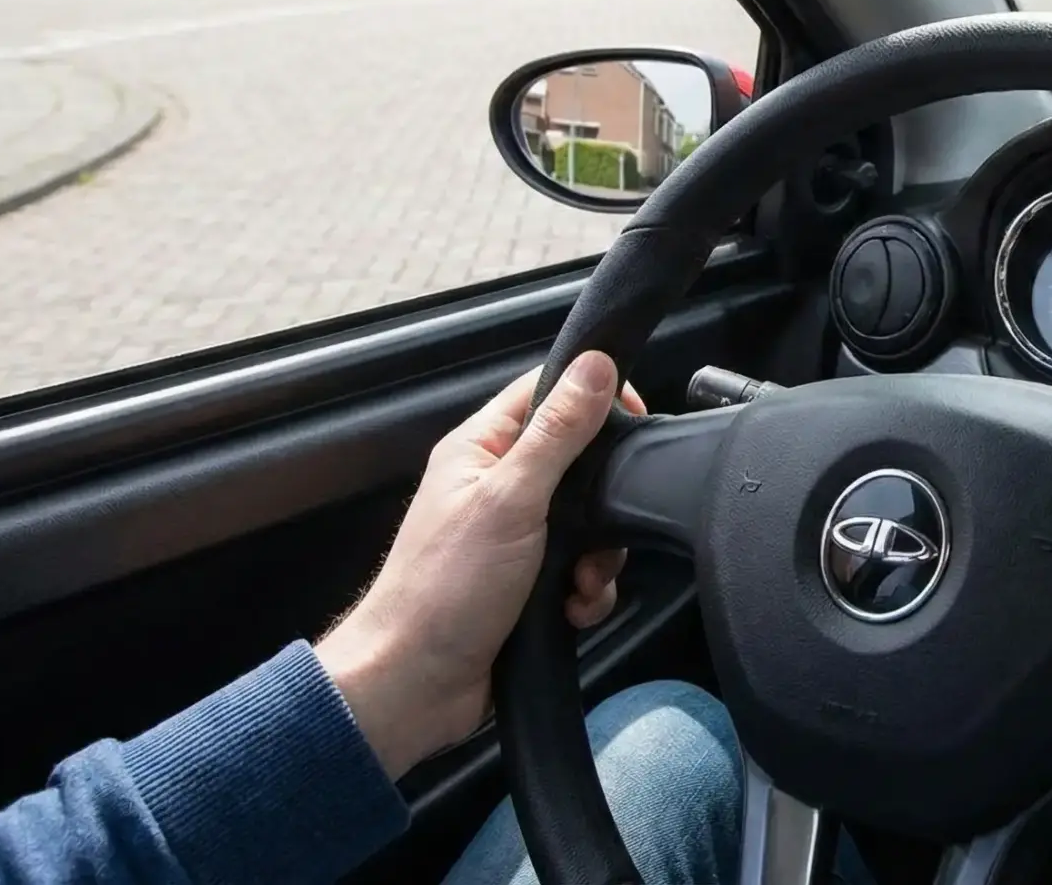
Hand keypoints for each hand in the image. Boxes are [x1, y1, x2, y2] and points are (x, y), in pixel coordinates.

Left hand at [316, 352, 638, 776]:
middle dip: (605, 502)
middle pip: (581, 462)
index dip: (595, 395)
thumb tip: (597, 365)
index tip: (636, 418)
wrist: (415, 686)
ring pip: (590, 525)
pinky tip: (571, 611)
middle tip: (602, 527)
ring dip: (598, 557)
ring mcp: (515, 538)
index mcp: (481, 450)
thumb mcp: (511, 499)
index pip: (547, 391)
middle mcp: (498, 488)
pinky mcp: (529, 584)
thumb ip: (558, 432)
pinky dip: (586, 593)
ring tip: (578, 583)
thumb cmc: (444, 589)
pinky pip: (581, 572)